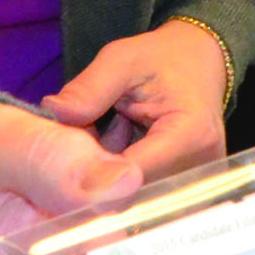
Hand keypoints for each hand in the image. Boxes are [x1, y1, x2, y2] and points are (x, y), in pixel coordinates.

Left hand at [39, 20, 229, 180]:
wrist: (201, 63)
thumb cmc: (163, 58)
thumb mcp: (123, 59)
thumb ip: (90, 87)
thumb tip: (53, 112)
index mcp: (190, 136)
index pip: (131, 173)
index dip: (92, 169)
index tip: (63, 154)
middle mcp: (200, 169)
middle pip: (132, 190)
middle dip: (98, 170)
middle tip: (86, 135)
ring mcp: (195, 184)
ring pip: (134, 196)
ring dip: (109, 173)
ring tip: (107, 133)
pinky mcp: (186, 191)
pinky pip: (143, 193)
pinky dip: (121, 175)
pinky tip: (118, 145)